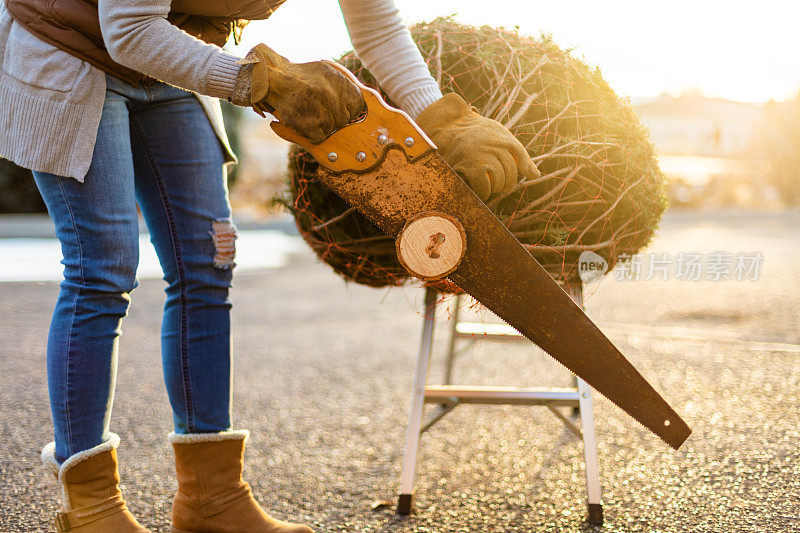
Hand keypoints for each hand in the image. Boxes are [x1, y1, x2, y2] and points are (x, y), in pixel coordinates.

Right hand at [231, 44, 364, 143]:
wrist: (272, 79)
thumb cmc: (300, 76)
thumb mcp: (325, 71)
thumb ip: (343, 85)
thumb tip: (362, 104)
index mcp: (337, 81)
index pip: (358, 105)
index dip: (350, 110)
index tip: (343, 110)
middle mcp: (330, 94)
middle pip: (344, 119)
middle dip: (335, 118)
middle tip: (320, 111)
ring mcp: (318, 109)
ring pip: (332, 129)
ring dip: (322, 125)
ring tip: (310, 113)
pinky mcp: (306, 123)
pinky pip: (319, 136)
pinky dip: (312, 133)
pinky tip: (304, 121)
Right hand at [416, 93, 539, 200]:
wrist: (447, 127)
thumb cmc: (474, 134)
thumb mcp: (499, 136)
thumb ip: (518, 154)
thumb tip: (536, 174)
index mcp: (504, 138)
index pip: (521, 157)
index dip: (523, 169)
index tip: (516, 174)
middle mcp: (496, 146)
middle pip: (511, 174)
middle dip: (505, 182)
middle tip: (495, 181)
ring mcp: (484, 156)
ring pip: (500, 182)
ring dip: (494, 188)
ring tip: (486, 183)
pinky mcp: (472, 166)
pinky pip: (485, 187)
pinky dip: (484, 192)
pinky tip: (480, 189)